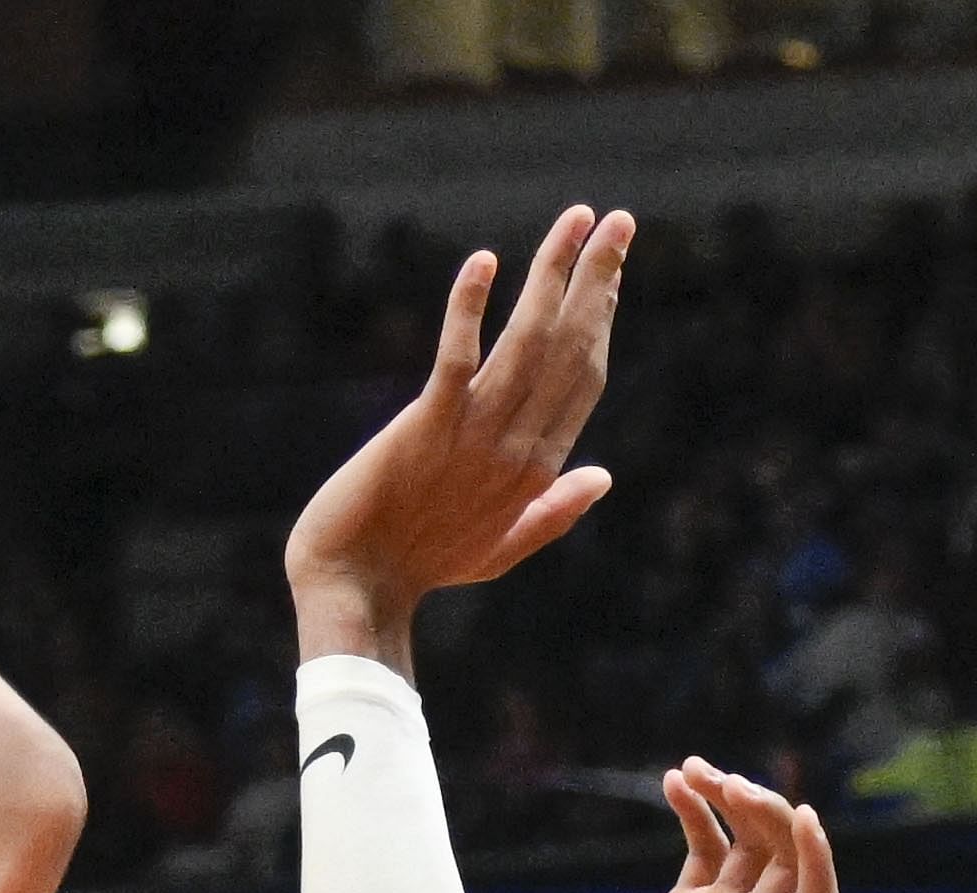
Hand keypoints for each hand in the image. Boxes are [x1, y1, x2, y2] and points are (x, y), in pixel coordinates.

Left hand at [287, 206, 632, 663]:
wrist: (357, 589)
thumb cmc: (422, 566)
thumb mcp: (502, 547)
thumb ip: (555, 510)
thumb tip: (606, 477)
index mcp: (537, 470)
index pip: (584, 379)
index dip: (601, 321)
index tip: (611, 271)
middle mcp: (516, 447)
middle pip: (570, 348)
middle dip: (597, 279)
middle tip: (619, 220)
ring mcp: (473, 436)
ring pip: (528, 342)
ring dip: (554, 275)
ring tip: (577, 219)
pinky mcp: (424, 428)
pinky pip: (455, 359)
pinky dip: (468, 309)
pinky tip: (484, 262)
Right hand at [582, 758, 841, 892]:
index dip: (818, 859)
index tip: (801, 817)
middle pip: (784, 860)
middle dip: (766, 815)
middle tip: (727, 784)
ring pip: (746, 844)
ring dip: (730, 802)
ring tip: (694, 769)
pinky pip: (703, 848)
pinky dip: (695, 813)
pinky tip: (674, 781)